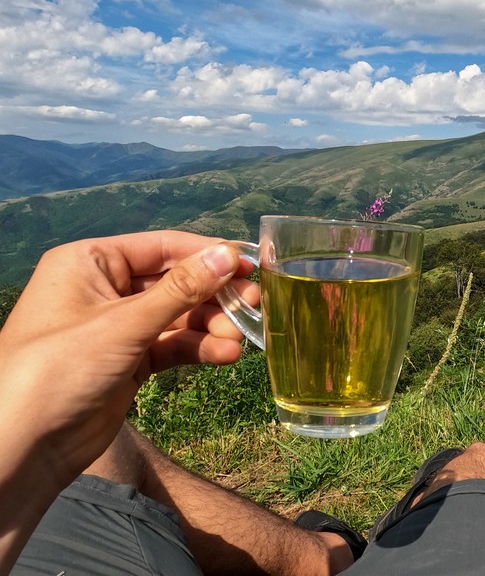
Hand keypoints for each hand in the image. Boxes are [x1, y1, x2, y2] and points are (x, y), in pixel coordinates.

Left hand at [0, 231, 252, 488]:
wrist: (22, 448)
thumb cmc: (58, 370)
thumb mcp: (124, 325)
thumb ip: (181, 289)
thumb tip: (229, 254)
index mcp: (91, 262)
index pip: (161, 247)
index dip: (207, 255)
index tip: (250, 264)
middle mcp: (105, 289)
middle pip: (175, 282)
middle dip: (214, 295)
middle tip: (252, 304)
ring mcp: (118, 327)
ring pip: (178, 316)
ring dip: (210, 326)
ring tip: (239, 339)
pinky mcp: (129, 361)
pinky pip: (172, 346)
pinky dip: (198, 349)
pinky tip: (226, 356)